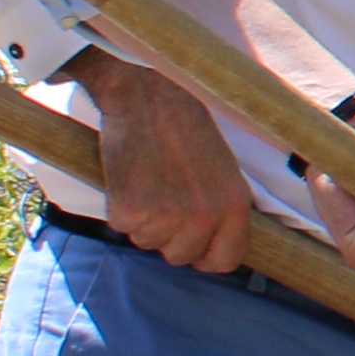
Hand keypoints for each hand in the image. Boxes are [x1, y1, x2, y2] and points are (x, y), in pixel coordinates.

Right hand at [64, 46, 255, 274]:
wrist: (147, 94)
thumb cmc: (185, 128)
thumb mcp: (223, 169)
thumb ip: (222, 209)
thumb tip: (214, 249)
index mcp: (235, 205)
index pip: (226, 260)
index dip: (205, 255)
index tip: (193, 243)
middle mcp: (205, 216)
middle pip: (181, 257)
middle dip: (168, 235)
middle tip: (163, 196)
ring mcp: (168, 216)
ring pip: (148, 243)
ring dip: (143, 221)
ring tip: (148, 180)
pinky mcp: (131, 211)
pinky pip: (122, 228)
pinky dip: (119, 209)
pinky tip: (129, 179)